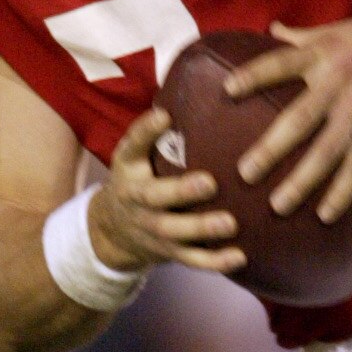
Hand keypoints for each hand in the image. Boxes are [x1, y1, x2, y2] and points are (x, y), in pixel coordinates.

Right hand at [87, 110, 246, 275]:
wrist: (111, 231)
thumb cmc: (136, 180)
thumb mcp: (133, 155)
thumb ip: (154, 133)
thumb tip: (191, 90)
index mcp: (129, 168)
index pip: (132, 146)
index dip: (146, 131)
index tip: (165, 116)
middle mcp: (138, 199)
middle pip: (155, 197)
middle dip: (181, 191)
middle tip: (209, 183)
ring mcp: (153, 229)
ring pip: (175, 233)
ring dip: (203, 229)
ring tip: (230, 223)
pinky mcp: (169, 252)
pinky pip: (192, 259)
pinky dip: (215, 261)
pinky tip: (240, 256)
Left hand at [225, 0, 351, 220]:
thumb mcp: (337, 29)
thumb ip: (302, 36)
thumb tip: (270, 30)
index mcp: (323, 52)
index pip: (282, 62)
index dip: (255, 75)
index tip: (227, 90)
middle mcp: (340, 79)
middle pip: (301, 116)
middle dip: (272, 147)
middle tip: (245, 174)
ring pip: (329, 148)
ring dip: (303, 179)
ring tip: (278, 205)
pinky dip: (342, 190)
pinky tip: (325, 214)